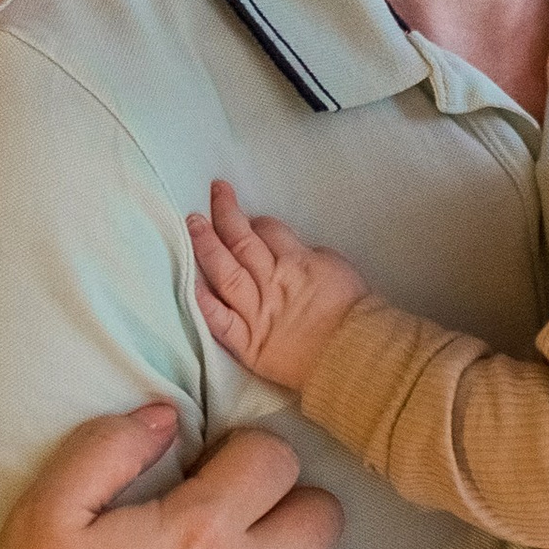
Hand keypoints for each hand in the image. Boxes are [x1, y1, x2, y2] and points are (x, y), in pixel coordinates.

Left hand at [188, 178, 369, 391]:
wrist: (357, 354)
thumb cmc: (355, 313)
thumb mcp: (337, 268)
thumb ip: (310, 255)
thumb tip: (294, 250)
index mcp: (297, 262)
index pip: (269, 231)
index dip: (256, 221)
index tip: (249, 218)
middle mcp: (272, 283)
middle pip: (242, 241)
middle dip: (225, 213)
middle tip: (214, 194)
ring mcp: (258, 313)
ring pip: (226, 273)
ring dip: (206, 246)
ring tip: (194, 224)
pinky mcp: (250, 344)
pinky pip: (221, 322)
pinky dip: (204, 304)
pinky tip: (190, 286)